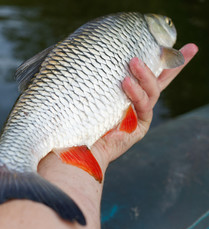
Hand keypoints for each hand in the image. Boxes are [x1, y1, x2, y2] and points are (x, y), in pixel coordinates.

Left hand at [90, 43, 198, 167]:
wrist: (78, 145)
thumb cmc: (79, 115)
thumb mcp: (87, 89)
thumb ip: (93, 75)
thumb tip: (80, 49)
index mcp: (128, 93)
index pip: (149, 74)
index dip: (167, 61)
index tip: (187, 46)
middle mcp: (137, 103)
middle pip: (160, 80)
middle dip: (175, 64)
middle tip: (181, 48)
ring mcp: (140, 114)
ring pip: (152, 91)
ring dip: (145, 75)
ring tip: (133, 62)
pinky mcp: (139, 126)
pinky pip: (142, 106)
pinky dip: (136, 94)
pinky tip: (126, 82)